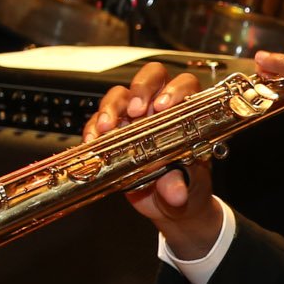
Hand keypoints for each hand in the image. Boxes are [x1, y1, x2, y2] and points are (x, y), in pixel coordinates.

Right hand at [85, 60, 223, 258]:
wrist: (171, 206)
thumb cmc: (188, 183)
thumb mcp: (190, 185)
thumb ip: (181, 183)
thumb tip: (176, 192)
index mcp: (186, 113)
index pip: (185, 85)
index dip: (174, 89)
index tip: (164, 107)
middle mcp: (159, 110)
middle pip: (151, 77)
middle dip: (141, 88)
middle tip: (135, 110)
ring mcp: (134, 119)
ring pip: (120, 95)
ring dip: (111, 108)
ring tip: (107, 128)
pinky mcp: (113, 134)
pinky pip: (98, 122)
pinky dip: (93, 130)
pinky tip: (93, 142)